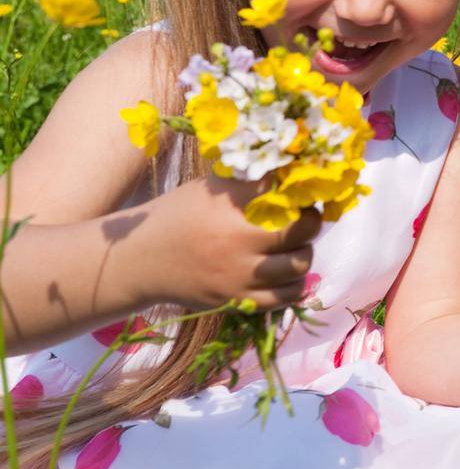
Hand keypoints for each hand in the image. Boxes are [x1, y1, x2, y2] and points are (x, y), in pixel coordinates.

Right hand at [141, 170, 321, 311]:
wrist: (140, 259)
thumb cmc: (178, 215)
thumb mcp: (210, 188)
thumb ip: (250, 182)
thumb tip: (292, 169)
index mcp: (232, 210)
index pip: (288, 198)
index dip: (304, 196)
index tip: (302, 196)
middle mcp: (238, 244)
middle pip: (302, 232)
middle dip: (311, 223)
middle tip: (305, 219)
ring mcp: (238, 276)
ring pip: (299, 266)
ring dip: (305, 253)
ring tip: (295, 247)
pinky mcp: (236, 300)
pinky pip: (283, 297)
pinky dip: (294, 285)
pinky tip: (287, 273)